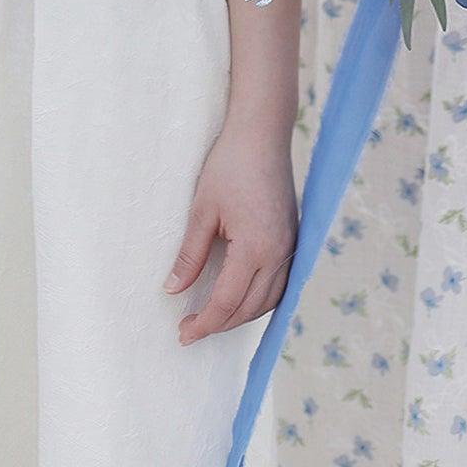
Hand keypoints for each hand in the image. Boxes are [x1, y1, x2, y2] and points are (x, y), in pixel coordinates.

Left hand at [164, 121, 296, 346]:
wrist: (262, 132)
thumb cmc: (230, 165)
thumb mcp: (202, 210)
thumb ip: (190, 255)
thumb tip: (172, 291)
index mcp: (256, 247)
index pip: (227, 302)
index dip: (204, 323)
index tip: (182, 334)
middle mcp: (279, 252)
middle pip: (249, 307)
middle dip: (220, 324)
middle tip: (190, 330)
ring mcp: (291, 245)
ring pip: (269, 300)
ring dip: (241, 315)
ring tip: (213, 318)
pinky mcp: (293, 237)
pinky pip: (280, 283)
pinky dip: (260, 299)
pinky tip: (241, 297)